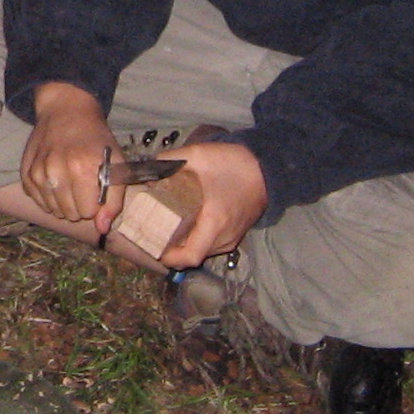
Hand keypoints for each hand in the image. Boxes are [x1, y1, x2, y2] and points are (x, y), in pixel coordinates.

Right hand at [20, 83, 117, 237]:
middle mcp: (57, 171)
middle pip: (70, 214)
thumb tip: (101, 227)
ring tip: (69, 181)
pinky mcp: (26, 172)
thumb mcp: (116, 163)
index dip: (95, 203)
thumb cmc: (95, 139)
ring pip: (53, 211)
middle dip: (79, 204)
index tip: (95, 188)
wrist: (66, 111)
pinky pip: (38, 202)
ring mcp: (39, 172)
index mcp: (84, 168)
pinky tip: (55, 180)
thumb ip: (113, 199)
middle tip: (82, 184)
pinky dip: (48, 197)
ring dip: (63, 202)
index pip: (88, 212)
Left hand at [156, 140, 266, 270]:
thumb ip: (169, 161)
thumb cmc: (234, 163)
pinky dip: (197, 241)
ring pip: (204, 252)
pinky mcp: (236, 234)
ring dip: (185, 247)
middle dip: (173, 252)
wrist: (266, 167)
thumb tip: (147, 171)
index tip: (155, 249)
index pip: (191, 256)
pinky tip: (186, 227)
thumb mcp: (197, 155)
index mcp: (214, 221)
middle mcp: (224, 236)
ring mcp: (232, 237)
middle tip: (153, 238)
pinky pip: (213, 245)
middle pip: (194, 257)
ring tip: (166, 232)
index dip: (171, 259)